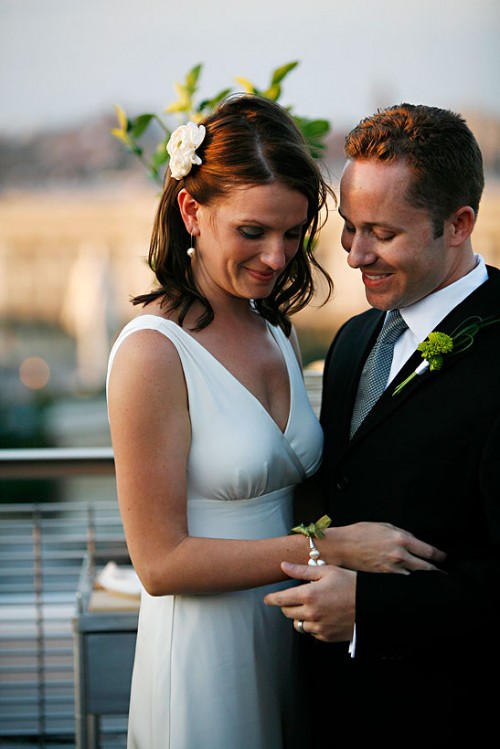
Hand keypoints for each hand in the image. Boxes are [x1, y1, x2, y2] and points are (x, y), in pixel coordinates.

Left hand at [264, 562, 355, 642]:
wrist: (372, 604)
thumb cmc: (350, 584)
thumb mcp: (327, 571)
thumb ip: (302, 570)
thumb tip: (283, 566)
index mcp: (309, 595)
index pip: (281, 600)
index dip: (271, 599)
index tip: (267, 599)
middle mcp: (311, 614)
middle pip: (287, 613)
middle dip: (287, 605)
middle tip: (294, 597)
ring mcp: (319, 627)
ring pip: (298, 625)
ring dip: (299, 616)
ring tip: (310, 606)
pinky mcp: (327, 637)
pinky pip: (312, 632)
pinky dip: (313, 625)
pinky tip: (322, 615)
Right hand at [325, 522, 446, 573]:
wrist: (342, 546)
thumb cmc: (359, 533)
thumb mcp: (384, 526)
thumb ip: (401, 533)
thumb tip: (413, 541)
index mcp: (401, 539)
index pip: (428, 550)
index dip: (439, 555)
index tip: (443, 557)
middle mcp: (399, 555)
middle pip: (426, 567)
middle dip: (435, 569)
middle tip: (442, 571)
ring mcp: (392, 568)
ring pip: (415, 576)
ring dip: (422, 576)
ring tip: (429, 578)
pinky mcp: (384, 577)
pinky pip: (402, 580)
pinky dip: (408, 580)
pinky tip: (411, 581)